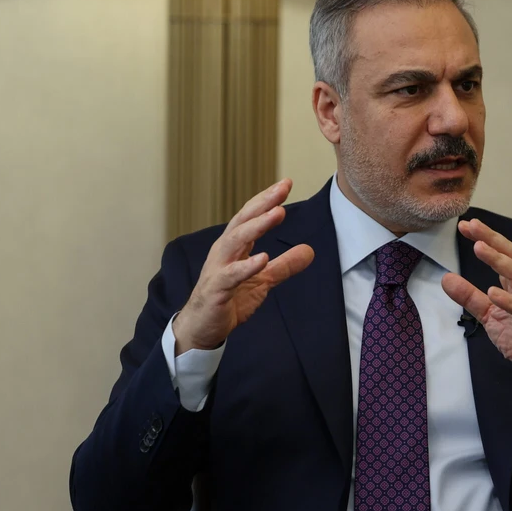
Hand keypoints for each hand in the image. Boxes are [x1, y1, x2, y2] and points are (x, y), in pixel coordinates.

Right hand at [173, 179, 314, 352]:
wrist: (201, 328)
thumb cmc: (228, 299)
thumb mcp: (263, 280)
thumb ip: (284, 265)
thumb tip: (309, 250)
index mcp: (235, 246)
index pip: (251, 216)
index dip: (267, 200)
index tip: (286, 183)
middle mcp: (224, 252)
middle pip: (243, 221)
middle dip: (263, 203)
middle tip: (282, 188)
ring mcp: (218, 269)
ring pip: (235, 241)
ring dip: (256, 226)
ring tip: (277, 213)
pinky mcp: (216, 290)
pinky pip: (231, 275)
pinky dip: (247, 266)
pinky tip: (262, 258)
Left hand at [441, 218, 511, 387]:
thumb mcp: (489, 315)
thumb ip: (470, 296)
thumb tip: (446, 278)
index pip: (502, 253)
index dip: (485, 237)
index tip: (465, 225)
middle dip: (492, 239)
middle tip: (472, 226)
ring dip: (500, 261)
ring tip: (480, 249)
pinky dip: (509, 300)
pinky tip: (494, 292)